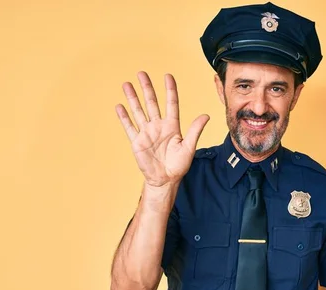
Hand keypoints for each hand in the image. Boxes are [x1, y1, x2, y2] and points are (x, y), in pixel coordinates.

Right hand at [115, 72, 209, 186]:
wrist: (165, 180)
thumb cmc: (178, 165)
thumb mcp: (189, 147)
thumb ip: (195, 130)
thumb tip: (206, 115)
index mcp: (172, 126)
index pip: (171, 103)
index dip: (169, 90)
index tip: (167, 76)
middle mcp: (158, 126)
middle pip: (152, 103)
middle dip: (147, 88)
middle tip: (141, 73)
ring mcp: (146, 133)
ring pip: (138, 111)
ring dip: (132, 98)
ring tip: (127, 84)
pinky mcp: (137, 142)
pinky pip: (129, 127)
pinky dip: (124, 117)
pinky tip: (120, 106)